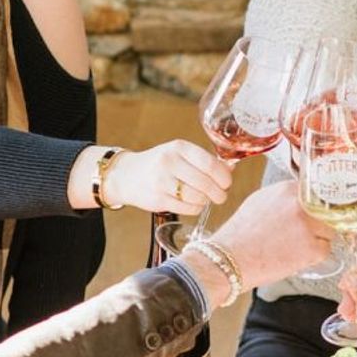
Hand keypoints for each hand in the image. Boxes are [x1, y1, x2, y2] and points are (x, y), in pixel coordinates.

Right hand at [104, 140, 232, 213]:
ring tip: (205, 199)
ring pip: (198, 198)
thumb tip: (230, 170)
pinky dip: (196, 208)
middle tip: (221, 195)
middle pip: (206, 183)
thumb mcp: (179, 154)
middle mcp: (169, 162)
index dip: (224, 176)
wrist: (126, 176)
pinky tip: (193, 204)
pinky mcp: (158, 199)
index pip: (210, 163)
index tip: (227, 182)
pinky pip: (188, 209)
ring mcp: (162, 182)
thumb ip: (204, 161)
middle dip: (219, 193)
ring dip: (207, 201)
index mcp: (179, 147)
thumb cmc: (160, 164)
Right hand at [203, 183, 332, 291]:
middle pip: (326, 211)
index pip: (316, 193)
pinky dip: (313, 257)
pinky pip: (325, 251)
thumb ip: (283, 198)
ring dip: (317, 240)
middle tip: (302, 235)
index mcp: (286, 189)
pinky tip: (294, 257)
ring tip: (294, 247)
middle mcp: (299, 204)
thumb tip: (299, 201)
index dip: (315, 206)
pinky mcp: (311, 248)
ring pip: (328, 231)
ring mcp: (307, 225)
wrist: (229, 259)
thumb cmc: (239, 234)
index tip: (312, 215)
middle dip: (318, 223)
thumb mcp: (259, 202)